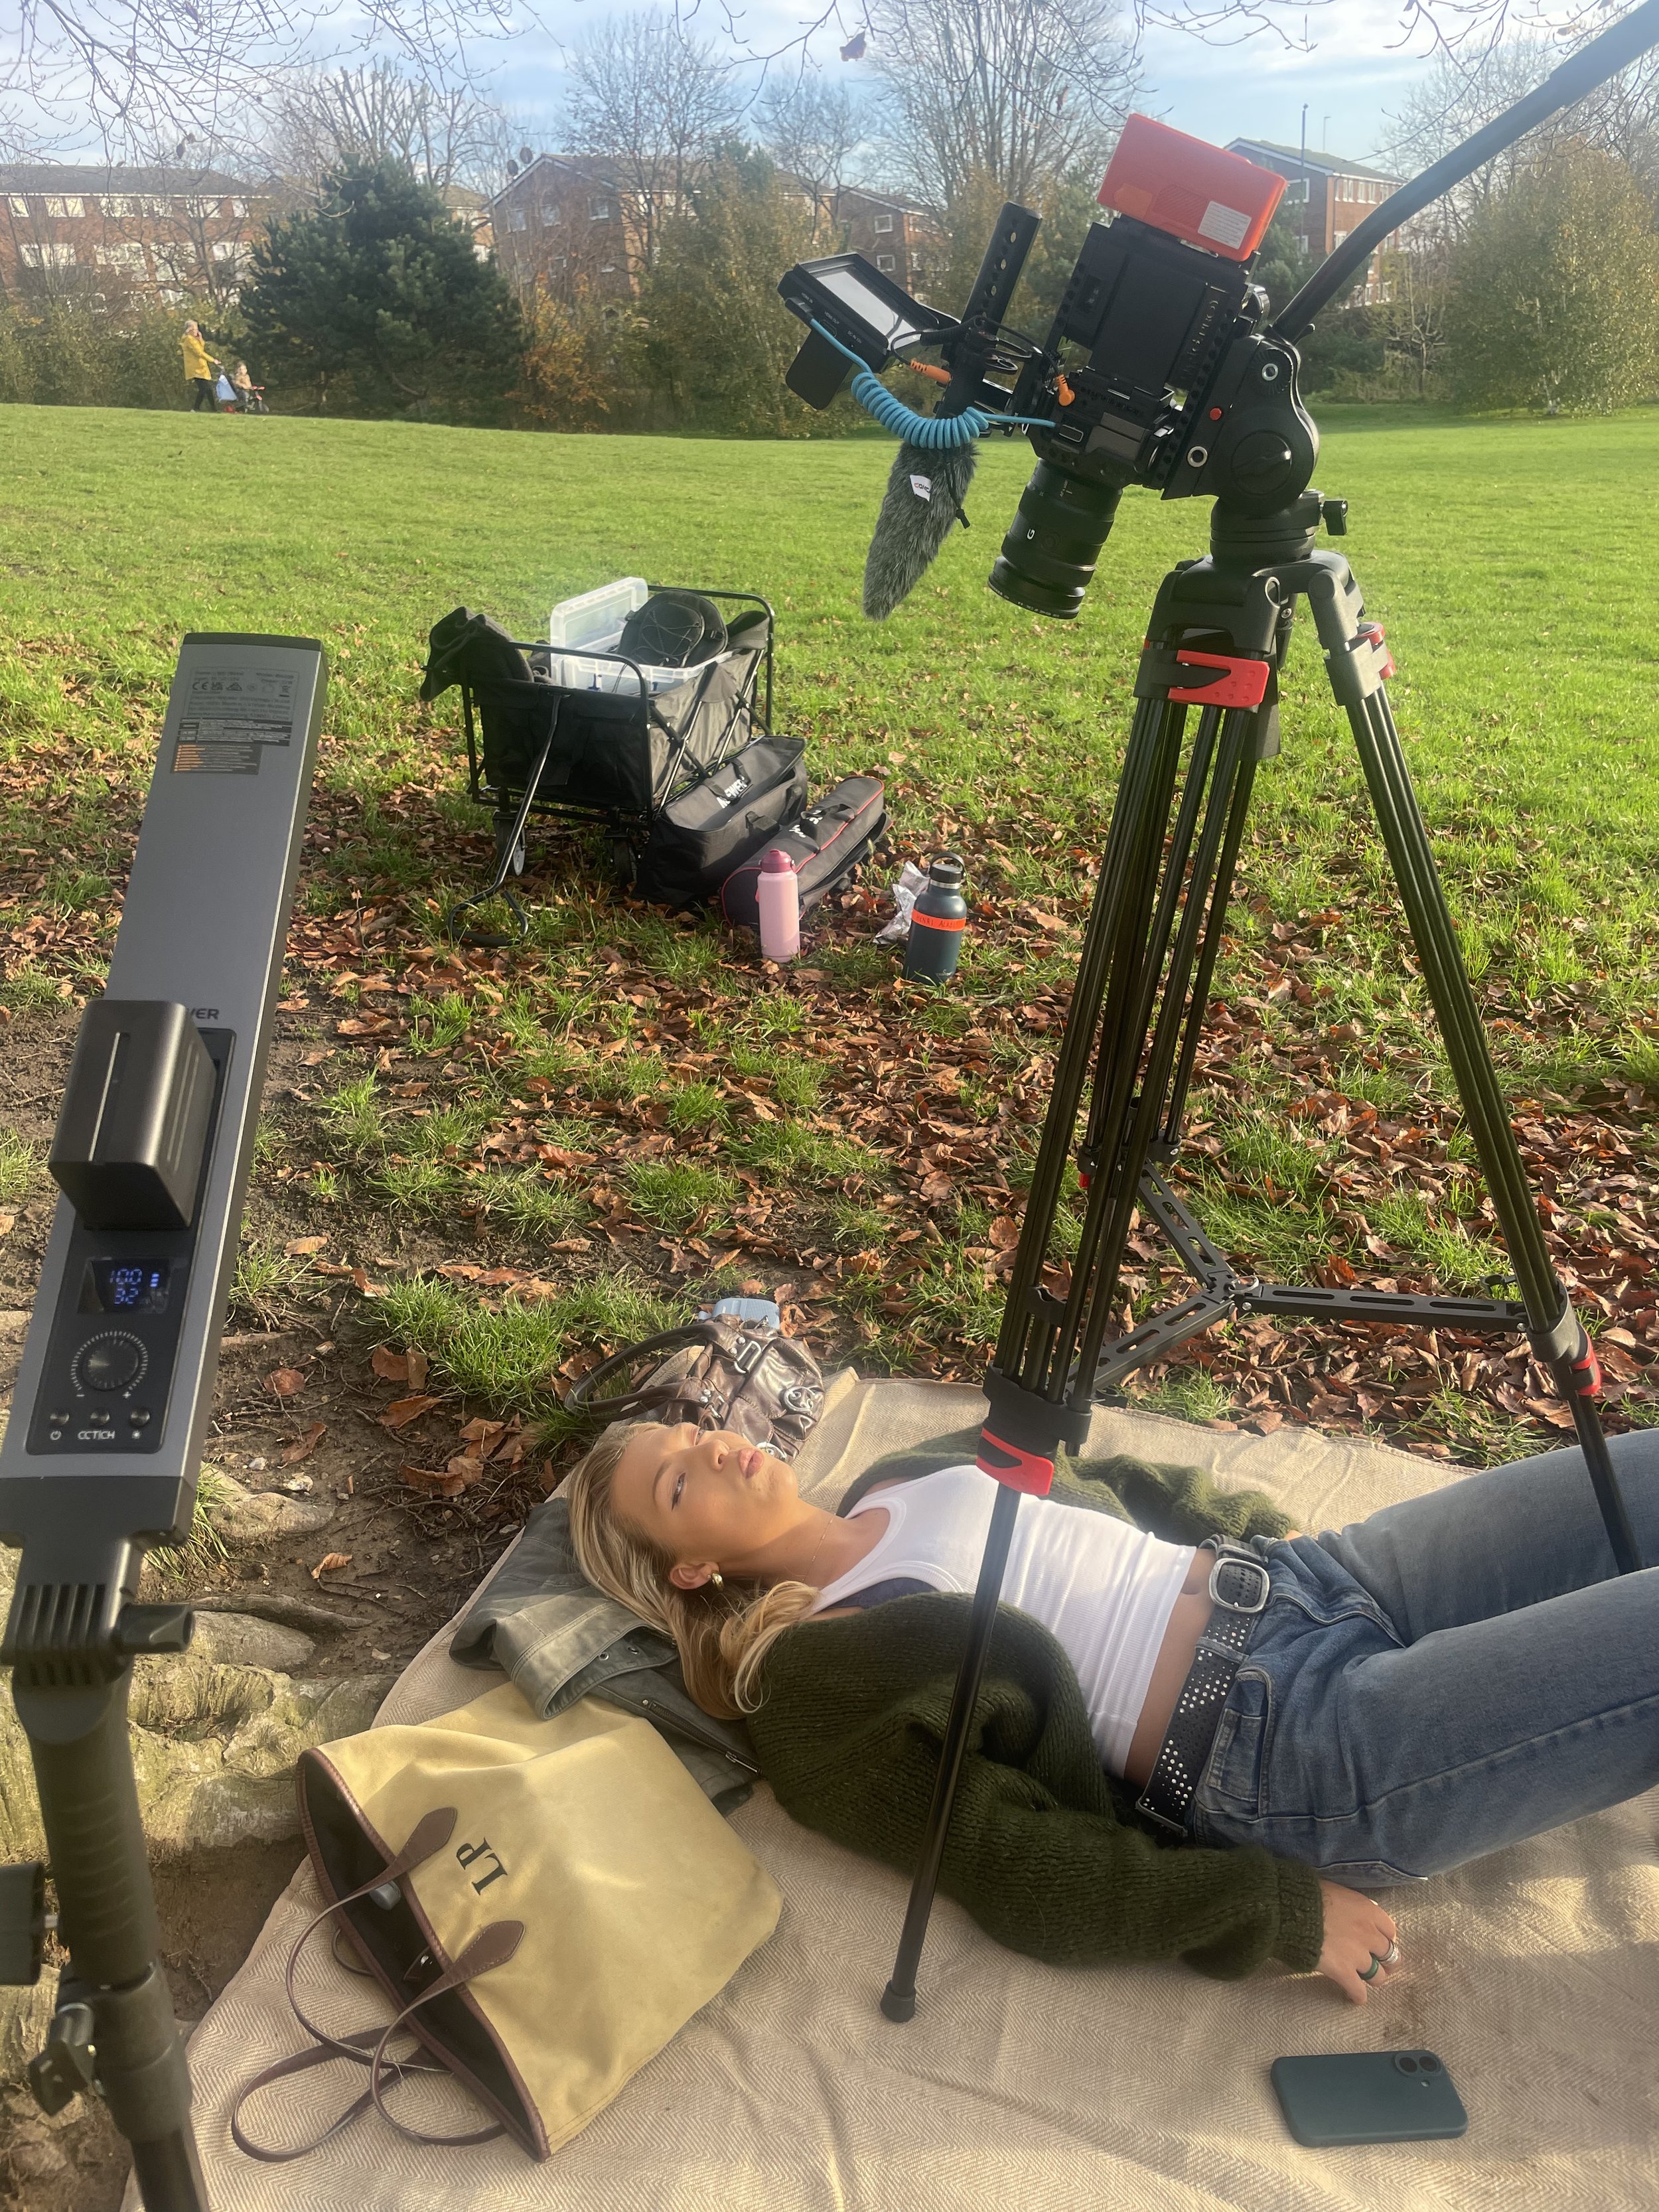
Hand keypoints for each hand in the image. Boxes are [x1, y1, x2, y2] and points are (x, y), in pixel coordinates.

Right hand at [1316, 1880, 1398, 2003]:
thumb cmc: (1309, 1895)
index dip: (1384, 1937)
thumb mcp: (1337, 1892)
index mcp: (1368, 1911)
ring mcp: (1357, 1955)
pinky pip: (1358, 1992)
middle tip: (1378, 1964)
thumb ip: (1352, 1906)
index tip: (1377, 1941)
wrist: (1291, 1911)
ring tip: (1364, 1979)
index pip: (1390, 1930)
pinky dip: (1357, 1996)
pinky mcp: (1343, 1972)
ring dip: (1373, 1978)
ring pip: (1378, 1976)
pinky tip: (1354, 1997)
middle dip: (1385, 1961)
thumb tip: (1355, 1914)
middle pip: (1390, 1955)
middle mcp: (1369, 1934)